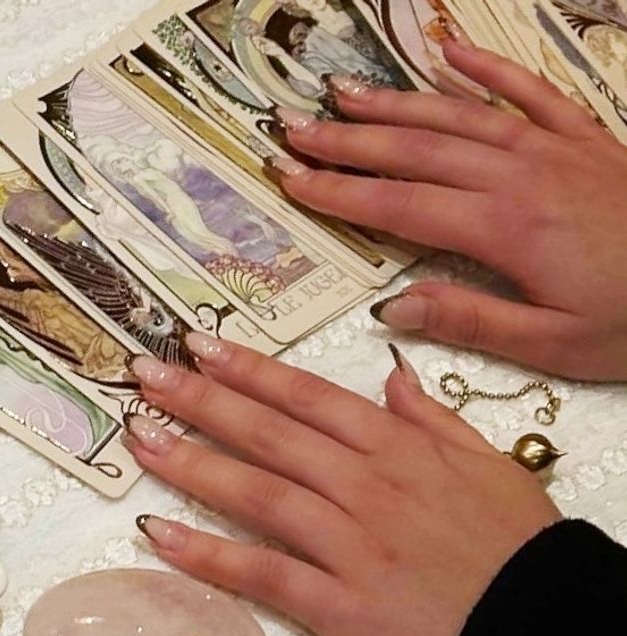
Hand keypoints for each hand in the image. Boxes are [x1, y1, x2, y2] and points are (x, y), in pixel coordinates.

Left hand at [125, 336, 561, 635]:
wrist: (542, 628)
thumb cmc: (516, 543)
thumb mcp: (487, 462)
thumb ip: (432, 416)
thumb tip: (389, 376)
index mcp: (398, 448)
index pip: (307, 397)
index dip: (249, 369)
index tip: (199, 345)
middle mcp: (366, 486)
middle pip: (270, 434)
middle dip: (202, 400)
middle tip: (146, 374)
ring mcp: (349, 545)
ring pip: (259, 493)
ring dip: (193, 463)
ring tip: (140, 437)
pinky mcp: (340, 605)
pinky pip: (264, 574)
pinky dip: (209, 555)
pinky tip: (160, 534)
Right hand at [273, 40, 626, 380]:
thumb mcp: (557, 345)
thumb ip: (472, 322)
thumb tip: (394, 308)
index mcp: (504, 227)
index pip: (400, 205)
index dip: (340, 192)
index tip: (292, 180)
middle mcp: (518, 175)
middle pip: (415, 149)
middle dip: (347, 140)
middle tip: (294, 129)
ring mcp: (551, 148)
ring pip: (457, 114)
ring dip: (394, 102)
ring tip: (342, 92)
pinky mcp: (584, 137)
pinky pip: (528, 92)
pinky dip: (487, 68)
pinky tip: (449, 50)